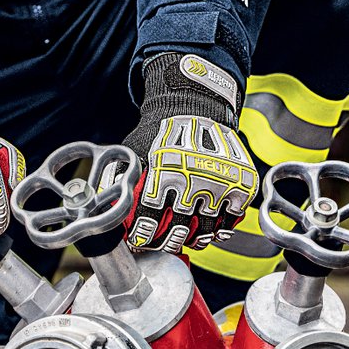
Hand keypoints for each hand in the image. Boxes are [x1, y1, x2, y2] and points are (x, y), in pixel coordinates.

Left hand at [120, 53, 258, 253]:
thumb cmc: (163, 129)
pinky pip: (232, 219)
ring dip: (196, 240)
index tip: (140, 241)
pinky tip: (213, 230)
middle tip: (164, 243)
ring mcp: (219, 181)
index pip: (150, 219)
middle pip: (178, 230)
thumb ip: (125, 175)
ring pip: (206, 230)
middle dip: (167, 242)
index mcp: (164, 171)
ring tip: (189, 240)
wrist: (198, 104)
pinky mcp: (241, 182)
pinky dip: (222, 229)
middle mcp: (193, 179)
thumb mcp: (136, 147)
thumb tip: (108, 201)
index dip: (143, 236)